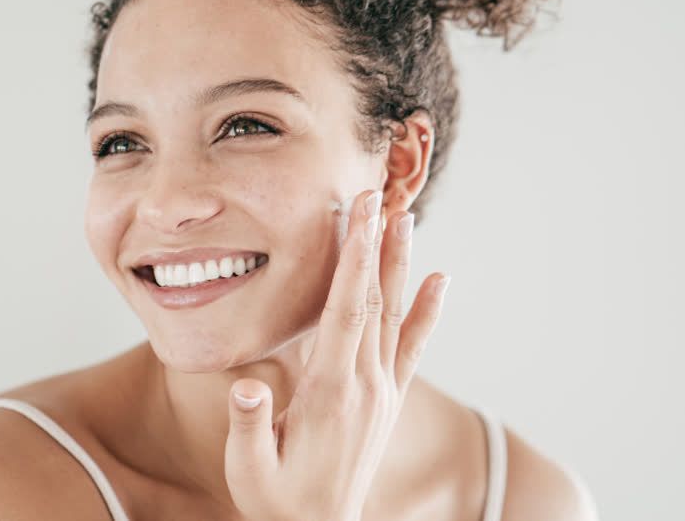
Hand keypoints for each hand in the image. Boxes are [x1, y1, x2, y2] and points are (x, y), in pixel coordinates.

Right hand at [223, 188, 450, 520]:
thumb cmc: (276, 500)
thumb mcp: (249, 469)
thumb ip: (248, 426)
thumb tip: (244, 389)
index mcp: (330, 394)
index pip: (345, 313)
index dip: (353, 261)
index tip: (358, 217)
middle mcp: (365, 386)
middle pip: (374, 301)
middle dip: (376, 245)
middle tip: (379, 195)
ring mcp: (382, 392)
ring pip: (395, 315)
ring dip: (400, 264)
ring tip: (405, 218)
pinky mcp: (388, 400)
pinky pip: (413, 347)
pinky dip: (428, 311)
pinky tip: (440, 280)